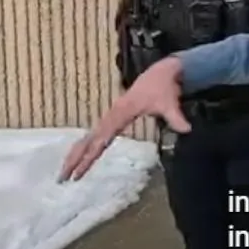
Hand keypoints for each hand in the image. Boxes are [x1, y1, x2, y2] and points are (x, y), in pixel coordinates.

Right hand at [58, 57, 188, 181]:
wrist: (163, 71)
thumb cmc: (164, 87)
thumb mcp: (170, 102)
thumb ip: (175, 117)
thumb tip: (186, 129)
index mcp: (120, 113)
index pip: (101, 139)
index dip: (89, 156)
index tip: (78, 172)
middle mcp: (112, 115)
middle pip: (89, 139)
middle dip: (75, 158)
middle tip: (62, 178)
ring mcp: (112, 115)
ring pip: (89, 137)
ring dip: (77, 153)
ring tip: (66, 172)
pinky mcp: (116, 116)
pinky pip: (97, 133)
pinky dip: (86, 145)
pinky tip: (81, 156)